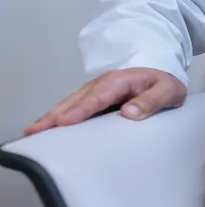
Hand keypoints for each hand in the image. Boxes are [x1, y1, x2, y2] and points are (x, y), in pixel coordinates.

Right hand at [25, 68, 186, 135]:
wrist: (163, 74)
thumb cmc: (164, 84)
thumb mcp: (169, 91)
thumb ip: (152, 101)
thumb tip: (129, 112)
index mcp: (119, 81)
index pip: (97, 98)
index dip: (80, 110)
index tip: (64, 122)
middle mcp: (102, 85)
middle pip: (75, 101)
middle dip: (55, 116)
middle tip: (36, 131)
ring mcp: (95, 91)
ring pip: (70, 104)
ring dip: (51, 117)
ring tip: (33, 132)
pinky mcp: (93, 100)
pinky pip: (74, 108)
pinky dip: (59, 117)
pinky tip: (48, 130)